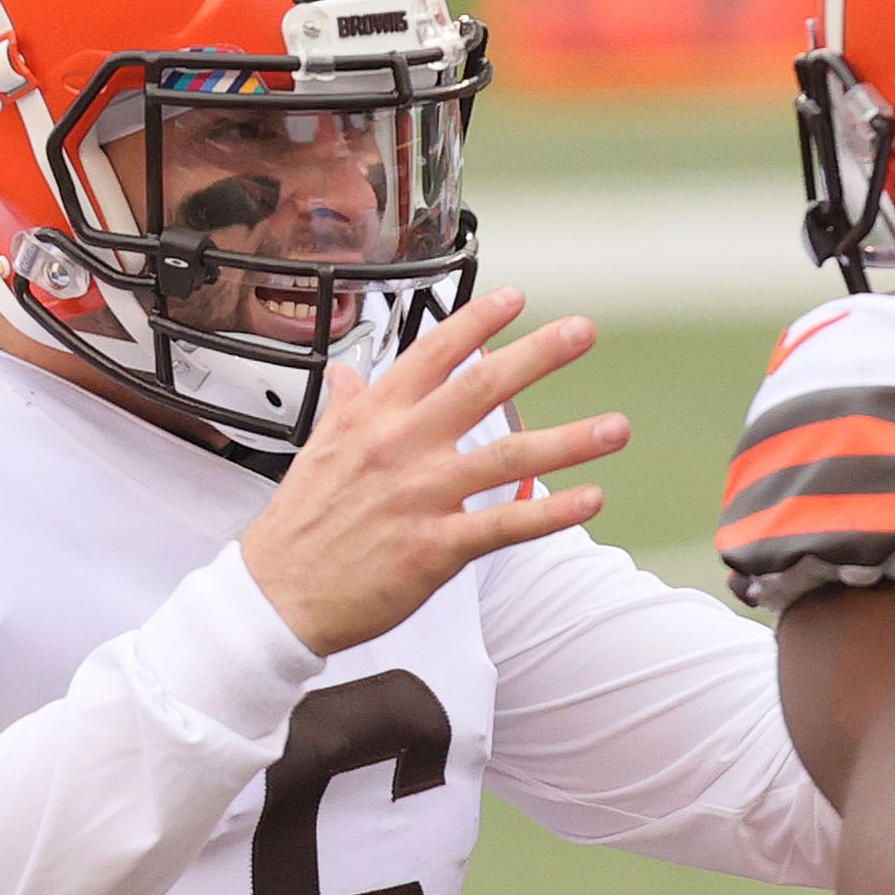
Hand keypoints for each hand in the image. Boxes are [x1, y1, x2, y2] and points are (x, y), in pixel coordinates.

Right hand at [239, 287, 627, 655]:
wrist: (277, 596)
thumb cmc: (300, 525)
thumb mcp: (318, 450)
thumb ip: (345, 407)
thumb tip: (348, 376)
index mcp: (372, 417)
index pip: (432, 354)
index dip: (477, 323)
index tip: (516, 299)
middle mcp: (400, 447)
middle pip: (480, 388)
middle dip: (537, 356)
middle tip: (583, 331)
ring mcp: (419, 497)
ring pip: (507, 458)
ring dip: (569, 441)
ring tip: (617, 426)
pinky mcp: (434, 548)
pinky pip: (504, 525)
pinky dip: (551, 512)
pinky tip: (590, 498)